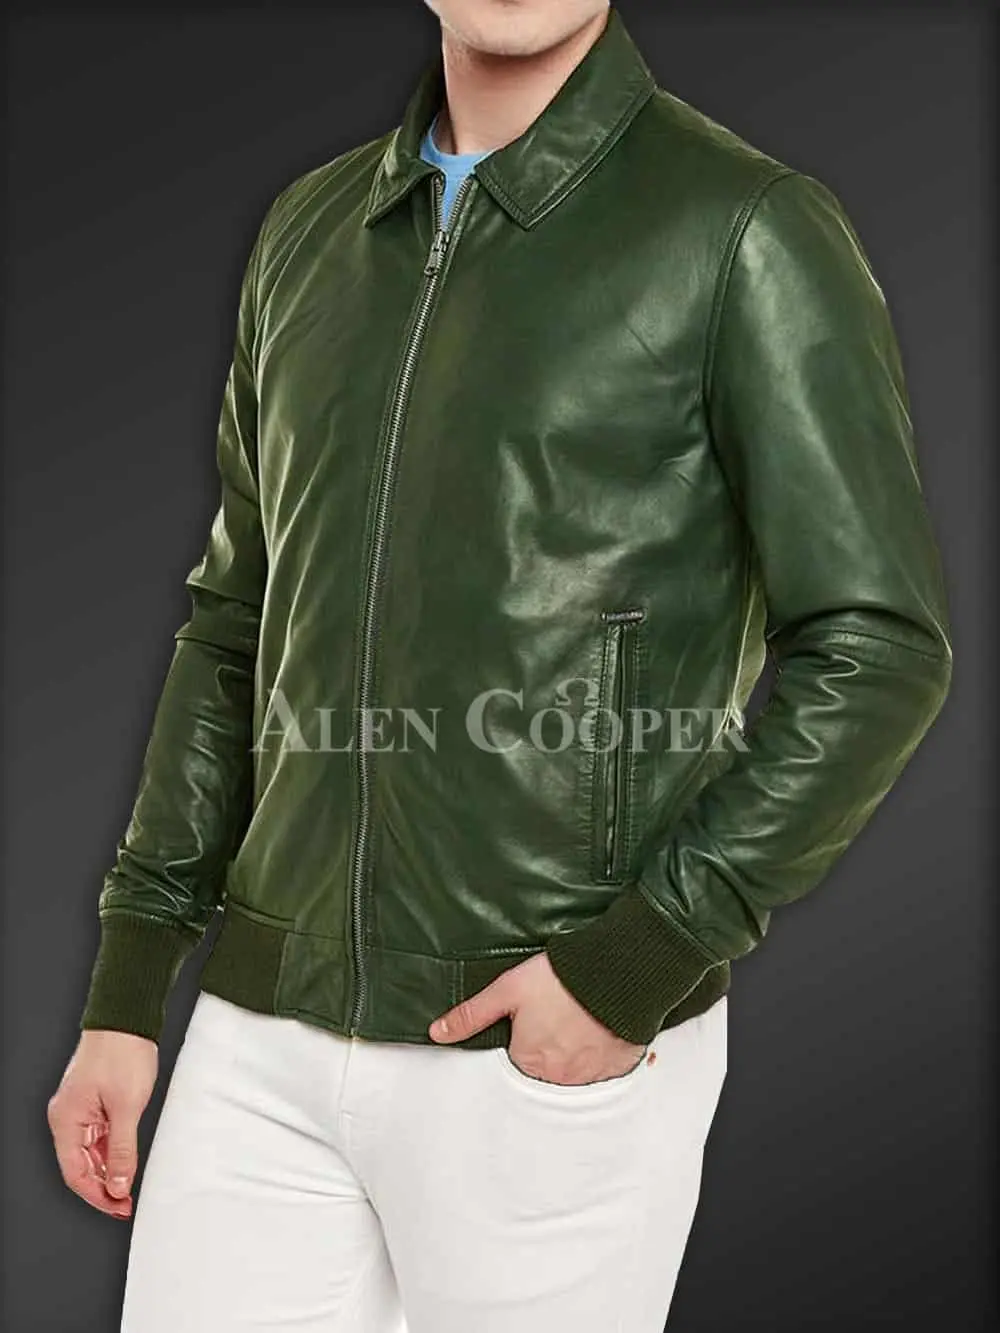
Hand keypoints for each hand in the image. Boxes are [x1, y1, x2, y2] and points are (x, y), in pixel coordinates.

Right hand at [47, 1029, 157, 1218]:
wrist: (128, 1019)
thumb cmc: (122, 1053)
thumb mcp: (127, 1107)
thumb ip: (123, 1149)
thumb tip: (120, 1184)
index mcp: (66, 1120)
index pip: (76, 1173)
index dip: (97, 1195)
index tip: (119, 1208)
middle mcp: (68, 1118)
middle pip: (82, 1165)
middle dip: (105, 1187)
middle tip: (128, 1203)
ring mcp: (81, 1110)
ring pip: (92, 1153)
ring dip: (110, 1171)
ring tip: (131, 1186)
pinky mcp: (94, 1103)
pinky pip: (100, 1137)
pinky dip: (113, 1151)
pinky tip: (128, 1162)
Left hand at [429, 950, 646, 1084]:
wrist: (616, 971)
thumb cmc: (562, 979)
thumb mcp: (507, 990)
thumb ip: (471, 1015)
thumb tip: (437, 1032)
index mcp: (529, 1061)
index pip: (518, 1057)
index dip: (525, 1033)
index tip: (535, 1016)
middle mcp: (560, 1077)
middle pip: (546, 1067)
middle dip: (550, 1044)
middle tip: (559, 1013)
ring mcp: (592, 1075)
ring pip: (576, 1069)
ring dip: (576, 1050)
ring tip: (580, 1018)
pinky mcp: (619, 1067)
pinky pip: (606, 1069)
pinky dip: (602, 1053)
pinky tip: (601, 1028)